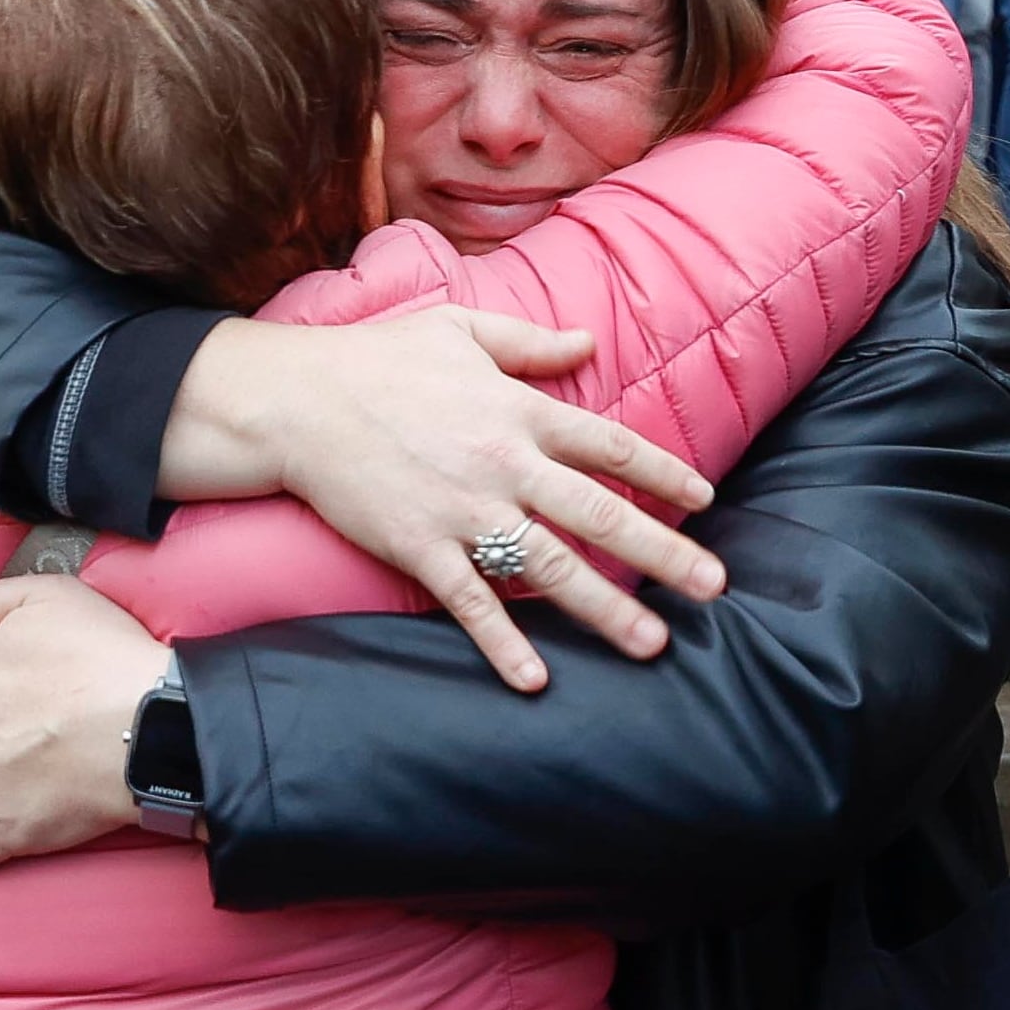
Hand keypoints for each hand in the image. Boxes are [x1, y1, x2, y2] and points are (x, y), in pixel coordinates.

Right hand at [159, 308, 725, 692]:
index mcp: (519, 411)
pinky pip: (472, 602)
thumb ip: (530, 342)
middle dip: (664, 553)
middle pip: (599, 515)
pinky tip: (536, 679)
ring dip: (606, 609)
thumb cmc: (377, 360)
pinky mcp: (420, 547)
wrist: (296, 400)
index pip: (609, 445)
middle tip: (713, 585)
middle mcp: (504, 464)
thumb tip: (588, 343)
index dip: (662, 472)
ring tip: (653, 642)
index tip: (704, 500)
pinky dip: (504, 642)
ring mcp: (464, 511)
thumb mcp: (460, 330)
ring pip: (551, 567)